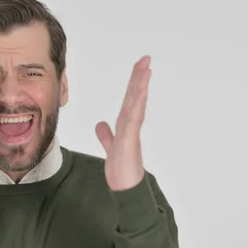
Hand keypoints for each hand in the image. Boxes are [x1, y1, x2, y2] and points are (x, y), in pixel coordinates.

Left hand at [95, 56, 151, 190]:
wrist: (126, 189)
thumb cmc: (122, 170)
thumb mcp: (110, 148)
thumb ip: (107, 135)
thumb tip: (101, 124)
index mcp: (126, 125)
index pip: (130, 98)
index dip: (133, 82)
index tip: (139, 66)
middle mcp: (131, 125)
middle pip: (135, 96)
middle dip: (140, 77)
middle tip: (146, 58)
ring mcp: (132, 132)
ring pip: (136, 104)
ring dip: (141, 86)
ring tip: (146, 67)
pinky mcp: (130, 140)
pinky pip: (134, 119)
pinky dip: (137, 104)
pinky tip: (140, 92)